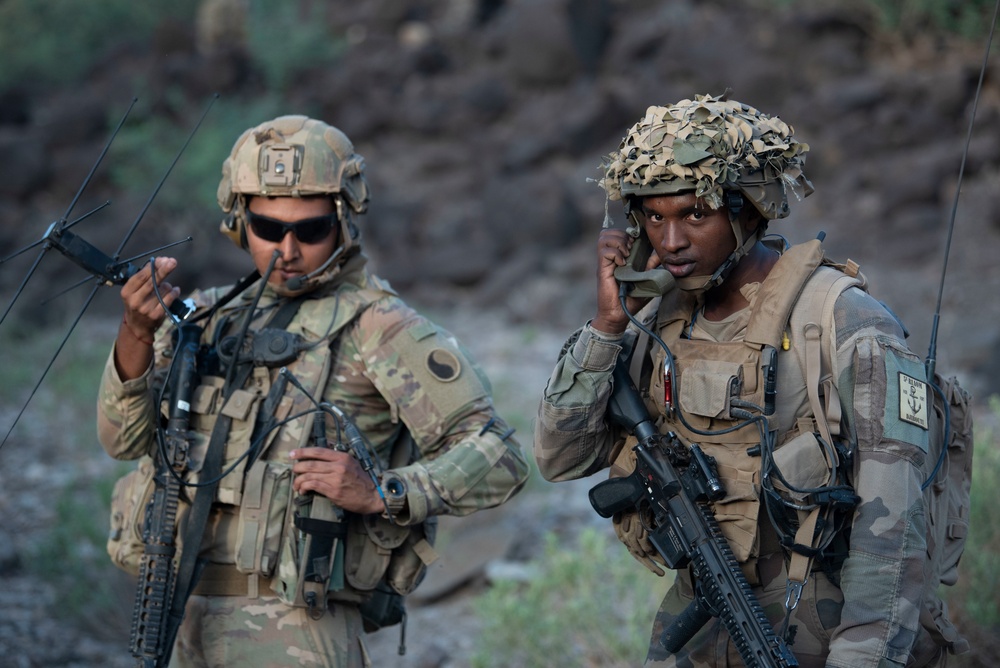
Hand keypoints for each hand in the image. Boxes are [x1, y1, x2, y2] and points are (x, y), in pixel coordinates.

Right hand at [114, 257, 179, 379]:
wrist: (137, 326)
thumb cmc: (137, 303)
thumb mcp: (134, 291)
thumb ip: (145, 277)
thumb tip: (161, 260)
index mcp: (127, 292)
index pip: (141, 276)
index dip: (152, 267)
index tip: (162, 259)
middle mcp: (135, 300)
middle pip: (152, 282)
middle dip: (164, 270)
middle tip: (173, 262)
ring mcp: (146, 309)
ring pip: (163, 289)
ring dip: (168, 285)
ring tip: (166, 288)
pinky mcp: (156, 315)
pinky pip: (170, 299)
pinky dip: (174, 292)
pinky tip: (175, 290)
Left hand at [290, 447, 383, 514]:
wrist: (372, 496)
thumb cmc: (362, 480)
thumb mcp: (352, 462)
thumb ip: (338, 455)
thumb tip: (326, 446)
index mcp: (343, 457)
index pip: (318, 451)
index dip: (303, 451)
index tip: (293, 454)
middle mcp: (338, 466)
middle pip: (310, 464)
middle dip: (297, 467)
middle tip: (294, 471)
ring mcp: (335, 478)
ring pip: (309, 475)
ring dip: (298, 480)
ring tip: (296, 484)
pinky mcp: (333, 491)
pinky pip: (313, 485)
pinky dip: (304, 487)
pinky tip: (302, 490)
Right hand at [592, 228, 658, 333]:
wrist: (619, 314)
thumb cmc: (631, 299)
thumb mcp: (646, 279)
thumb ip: (651, 266)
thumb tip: (660, 255)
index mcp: (619, 258)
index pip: (616, 234)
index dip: (627, 233)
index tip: (637, 242)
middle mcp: (610, 258)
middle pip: (608, 232)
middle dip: (623, 236)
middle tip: (631, 249)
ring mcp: (605, 263)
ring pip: (604, 238)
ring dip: (618, 242)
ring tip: (626, 255)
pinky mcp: (602, 270)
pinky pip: (605, 252)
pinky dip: (615, 254)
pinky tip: (622, 263)